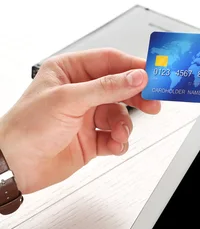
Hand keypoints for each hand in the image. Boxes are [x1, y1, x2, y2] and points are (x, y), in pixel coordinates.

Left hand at [0, 48, 160, 194]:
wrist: (15, 167)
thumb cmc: (26, 128)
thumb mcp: (68, 100)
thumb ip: (106, 88)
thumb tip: (136, 77)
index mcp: (69, 71)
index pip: (110, 61)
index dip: (133, 67)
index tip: (154, 74)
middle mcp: (80, 91)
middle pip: (121, 87)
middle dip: (137, 97)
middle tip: (153, 103)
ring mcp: (87, 115)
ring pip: (121, 114)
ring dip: (124, 125)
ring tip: (120, 133)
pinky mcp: (92, 138)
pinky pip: (116, 135)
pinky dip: (119, 141)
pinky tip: (113, 144)